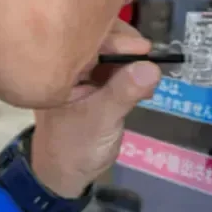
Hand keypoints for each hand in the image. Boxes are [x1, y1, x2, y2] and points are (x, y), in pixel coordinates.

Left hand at [29, 19, 161, 197]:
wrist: (66, 174)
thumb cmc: (76, 146)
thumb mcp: (101, 118)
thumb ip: (124, 92)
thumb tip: (151, 67)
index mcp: (59, 66)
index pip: (88, 36)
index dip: (117, 37)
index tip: (143, 48)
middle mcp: (70, 65)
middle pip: (102, 38)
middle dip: (129, 47)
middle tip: (148, 60)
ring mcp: (85, 74)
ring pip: (113, 53)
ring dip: (135, 61)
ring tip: (148, 80)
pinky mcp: (99, 84)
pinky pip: (119, 68)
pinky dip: (134, 73)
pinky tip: (145, 87)